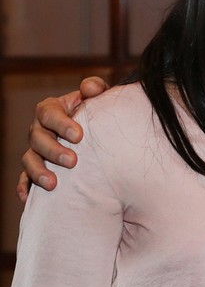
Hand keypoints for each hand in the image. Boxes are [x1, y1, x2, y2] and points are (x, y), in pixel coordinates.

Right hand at [17, 76, 110, 201]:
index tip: (79, 136)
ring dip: (39, 172)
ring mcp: (35, 149)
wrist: (95, 128)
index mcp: (50, 109)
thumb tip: (89, 88)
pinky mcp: (35, 167)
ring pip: (29, 159)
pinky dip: (25, 187)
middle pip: (38, 139)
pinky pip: (25, 178)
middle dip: (54, 151)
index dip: (62, 124)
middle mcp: (39, 128)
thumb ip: (95, 87)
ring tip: (53, 184)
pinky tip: (28, 198)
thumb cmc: (95, 109)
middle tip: (73, 161)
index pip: (49, 113)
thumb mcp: (97, 96)